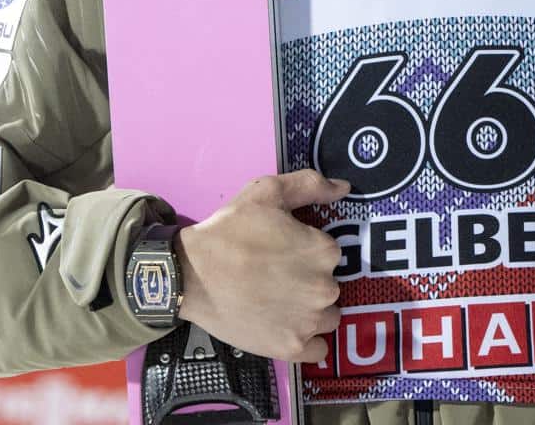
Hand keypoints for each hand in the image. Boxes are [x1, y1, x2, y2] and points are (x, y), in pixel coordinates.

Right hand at [172, 169, 348, 362]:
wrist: (190, 274)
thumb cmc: (229, 231)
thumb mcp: (266, 192)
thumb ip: (310, 185)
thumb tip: (344, 188)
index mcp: (323, 250)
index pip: (329, 252)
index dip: (306, 250)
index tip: (282, 251)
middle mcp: (324, 288)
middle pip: (329, 285)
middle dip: (308, 280)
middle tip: (275, 276)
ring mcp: (309, 322)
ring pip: (326, 316)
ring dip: (311, 311)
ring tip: (279, 301)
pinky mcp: (292, 348)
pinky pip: (318, 349)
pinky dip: (307, 340)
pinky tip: (286, 326)